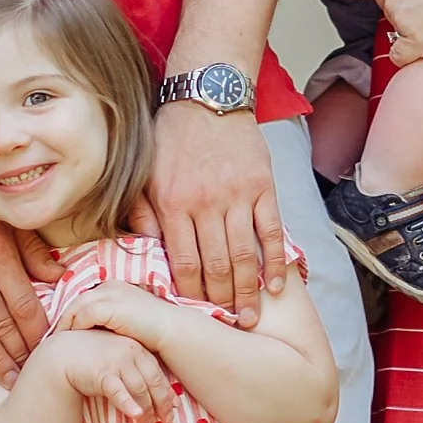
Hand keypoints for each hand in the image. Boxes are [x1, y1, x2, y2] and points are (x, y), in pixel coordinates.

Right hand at [50, 326, 175, 422]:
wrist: (64, 353)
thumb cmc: (92, 358)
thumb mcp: (117, 359)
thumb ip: (134, 370)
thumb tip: (153, 393)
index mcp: (137, 348)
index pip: (157, 373)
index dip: (167, 392)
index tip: (174, 408)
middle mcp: (130, 352)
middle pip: (152, 381)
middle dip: (162, 403)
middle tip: (167, 421)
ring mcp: (116, 362)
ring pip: (139, 388)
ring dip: (147, 408)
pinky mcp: (102, 373)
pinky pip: (119, 390)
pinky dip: (129, 404)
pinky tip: (136, 415)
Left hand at [60, 282, 183, 346]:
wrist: (171, 331)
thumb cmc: (152, 332)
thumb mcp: (127, 322)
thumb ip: (110, 322)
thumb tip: (92, 335)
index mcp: (114, 287)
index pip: (85, 298)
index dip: (72, 314)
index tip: (63, 330)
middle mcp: (111, 286)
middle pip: (77, 300)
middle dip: (64, 318)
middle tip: (53, 336)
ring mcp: (111, 294)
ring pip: (77, 306)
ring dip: (66, 323)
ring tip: (58, 340)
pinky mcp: (112, 306)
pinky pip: (84, 315)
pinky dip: (75, 327)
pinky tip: (72, 340)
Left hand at [141, 104, 285, 325]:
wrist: (207, 94)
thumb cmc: (172, 134)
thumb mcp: (145, 172)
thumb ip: (144, 213)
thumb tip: (144, 252)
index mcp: (173, 203)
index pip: (182, 262)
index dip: (189, 295)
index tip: (194, 316)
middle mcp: (205, 203)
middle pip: (216, 266)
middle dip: (220, 302)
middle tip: (227, 328)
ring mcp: (238, 195)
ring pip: (244, 255)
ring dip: (248, 291)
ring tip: (250, 317)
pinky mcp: (263, 186)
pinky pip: (272, 231)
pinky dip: (276, 261)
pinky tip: (278, 285)